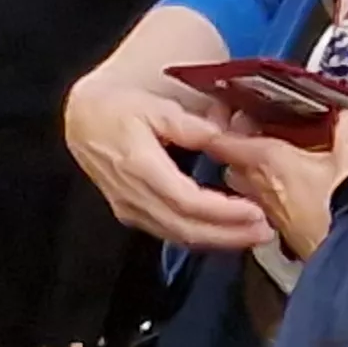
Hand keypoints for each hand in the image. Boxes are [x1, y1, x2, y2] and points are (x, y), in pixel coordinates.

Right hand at [65, 52, 274, 249]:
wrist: (83, 119)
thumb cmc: (119, 109)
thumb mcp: (157, 106)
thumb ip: (190, 126)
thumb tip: (224, 137)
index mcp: (140, 166)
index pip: (186, 200)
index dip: (222, 212)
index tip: (254, 211)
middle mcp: (132, 194)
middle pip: (184, 227)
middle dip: (227, 234)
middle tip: (264, 231)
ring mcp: (129, 208)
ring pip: (177, 235)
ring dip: (217, 240)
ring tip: (252, 235)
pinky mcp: (131, 213)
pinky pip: (168, 232)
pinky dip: (200, 236)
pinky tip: (223, 232)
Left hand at [209, 107, 347, 259]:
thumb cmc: (345, 204)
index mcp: (265, 160)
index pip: (222, 138)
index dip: (217, 122)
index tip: (221, 110)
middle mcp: (255, 185)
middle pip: (231, 160)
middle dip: (238, 145)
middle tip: (253, 130)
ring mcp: (264, 208)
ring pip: (244, 182)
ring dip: (253, 169)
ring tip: (274, 156)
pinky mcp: (279, 227)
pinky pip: (262, 202)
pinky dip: (269, 190)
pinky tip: (291, 187)